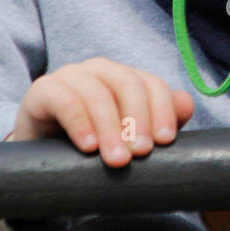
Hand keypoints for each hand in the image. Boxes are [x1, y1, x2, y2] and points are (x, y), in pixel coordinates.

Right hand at [4, 58, 194, 166]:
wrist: (43, 157)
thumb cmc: (93, 145)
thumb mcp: (127, 138)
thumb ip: (158, 122)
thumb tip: (187, 104)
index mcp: (124, 78)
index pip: (151, 84)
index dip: (162, 110)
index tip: (165, 141)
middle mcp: (98, 71)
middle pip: (127, 84)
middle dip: (138, 120)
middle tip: (141, 154)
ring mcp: (69, 77)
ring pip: (97, 93)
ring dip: (110, 128)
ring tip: (118, 160)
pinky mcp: (42, 91)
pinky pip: (64, 100)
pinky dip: (79, 123)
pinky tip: (88, 146)